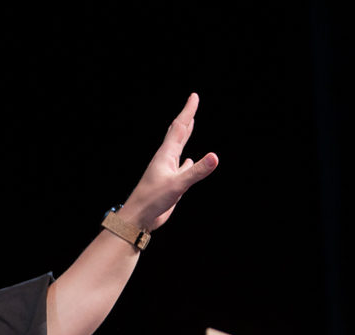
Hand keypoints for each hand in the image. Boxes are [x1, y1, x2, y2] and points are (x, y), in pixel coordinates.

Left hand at [119, 93, 218, 231]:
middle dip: (186, 117)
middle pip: (177, 133)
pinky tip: (188, 160)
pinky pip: (180, 167)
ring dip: (185, 135)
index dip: (188, 111)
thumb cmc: (152, 201)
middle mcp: (166, 160)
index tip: (194, 96)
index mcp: (166, 155)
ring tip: (189, 125)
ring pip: (178, 148)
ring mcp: (167, 171)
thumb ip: (196, 171)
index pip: (180, 127)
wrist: (139, 218)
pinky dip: (186, 160)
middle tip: (192, 103)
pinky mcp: (169, 183)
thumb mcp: (177, 185)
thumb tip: (215, 157)